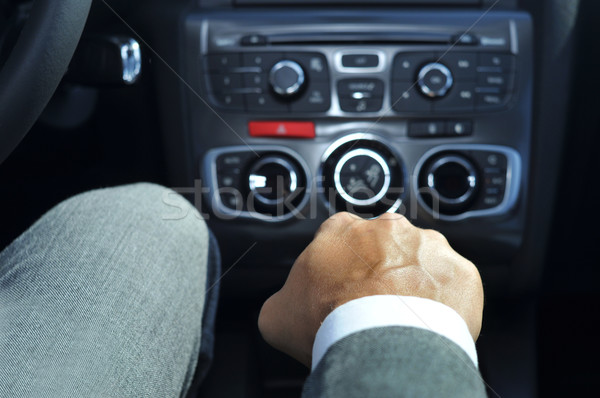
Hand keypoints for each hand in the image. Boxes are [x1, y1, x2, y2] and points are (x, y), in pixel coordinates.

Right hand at [258, 212, 483, 366]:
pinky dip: (446, 301)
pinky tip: (431, 322)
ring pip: (422, 260)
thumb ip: (282, 299)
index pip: (340, 238)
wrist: (380, 347)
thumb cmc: (327, 324)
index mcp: (342, 230)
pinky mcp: (460, 271)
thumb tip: (285, 308)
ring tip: (406, 317)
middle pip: (384, 246)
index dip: (340, 266)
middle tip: (374, 305)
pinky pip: (454, 284)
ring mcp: (428, 246)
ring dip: (416, 281)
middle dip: (381, 270)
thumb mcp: (277, 314)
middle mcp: (387, 228)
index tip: (341, 289)